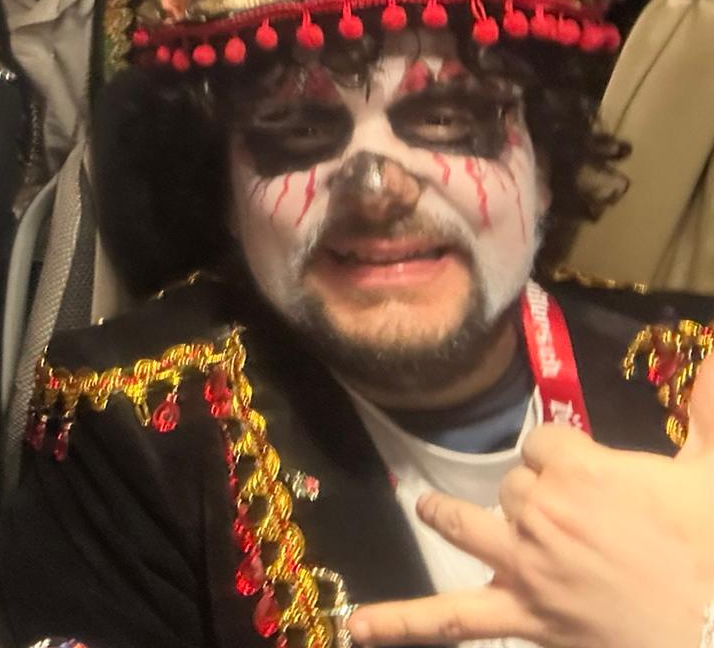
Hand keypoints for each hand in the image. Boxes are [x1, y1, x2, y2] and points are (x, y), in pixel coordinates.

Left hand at [347, 366, 713, 646]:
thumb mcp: (713, 471)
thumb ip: (710, 408)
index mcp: (581, 470)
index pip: (543, 443)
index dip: (561, 455)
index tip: (584, 469)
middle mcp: (541, 512)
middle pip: (511, 486)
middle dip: (532, 494)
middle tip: (571, 516)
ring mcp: (526, 566)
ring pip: (465, 524)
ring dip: (447, 515)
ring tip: (428, 508)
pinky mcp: (525, 616)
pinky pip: (451, 620)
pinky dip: (402, 624)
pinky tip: (357, 628)